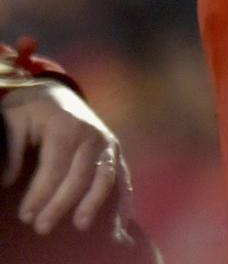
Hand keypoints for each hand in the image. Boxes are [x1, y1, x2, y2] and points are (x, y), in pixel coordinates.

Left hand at [2, 81, 130, 234]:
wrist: (59, 92)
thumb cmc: (34, 109)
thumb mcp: (16, 118)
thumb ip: (12, 148)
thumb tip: (8, 181)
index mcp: (65, 124)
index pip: (54, 166)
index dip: (40, 194)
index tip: (25, 216)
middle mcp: (91, 133)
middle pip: (78, 176)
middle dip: (60, 205)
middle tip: (41, 227)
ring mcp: (106, 141)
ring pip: (103, 176)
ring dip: (93, 202)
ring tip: (80, 225)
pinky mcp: (114, 149)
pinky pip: (121, 174)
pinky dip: (123, 196)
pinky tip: (119, 219)